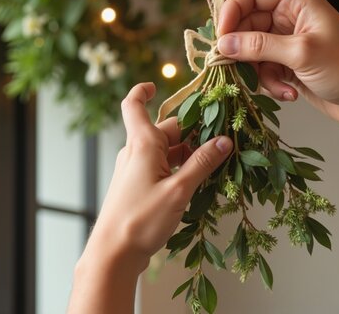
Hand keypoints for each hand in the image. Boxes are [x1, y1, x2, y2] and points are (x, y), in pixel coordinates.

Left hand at [68, 82, 231, 313]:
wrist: (114, 253)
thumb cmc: (140, 220)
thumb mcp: (178, 190)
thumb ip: (202, 163)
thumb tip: (224, 140)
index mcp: (141, 144)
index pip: (133, 105)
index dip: (142, 91)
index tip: (156, 85)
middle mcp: (135, 152)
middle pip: (165, 130)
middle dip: (192, 130)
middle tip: (222, 134)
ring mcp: (136, 170)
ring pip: (166, 151)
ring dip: (189, 152)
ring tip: (219, 160)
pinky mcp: (139, 187)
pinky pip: (163, 168)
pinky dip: (180, 168)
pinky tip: (200, 180)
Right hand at [217, 0, 338, 163]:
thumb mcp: (301, 53)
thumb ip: (259, 46)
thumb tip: (223, 45)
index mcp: (297, 2)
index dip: (232, 11)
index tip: (221, 37)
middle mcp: (289, 18)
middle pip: (246, 24)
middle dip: (241, 49)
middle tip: (235, 69)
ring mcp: (287, 42)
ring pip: (251, 51)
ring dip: (258, 72)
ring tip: (277, 85)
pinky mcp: (286, 64)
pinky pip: (262, 70)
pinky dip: (270, 83)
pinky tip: (288, 93)